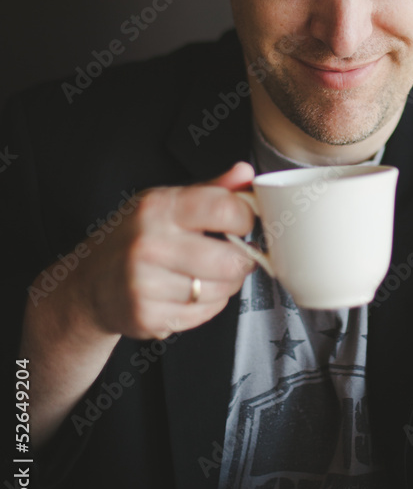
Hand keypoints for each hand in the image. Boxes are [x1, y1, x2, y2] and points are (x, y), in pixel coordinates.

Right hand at [68, 161, 257, 339]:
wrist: (90, 283)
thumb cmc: (135, 238)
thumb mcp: (166, 204)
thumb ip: (211, 190)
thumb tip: (245, 173)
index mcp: (158, 208)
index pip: (224, 209)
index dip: (246, 217)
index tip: (244, 222)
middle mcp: (149, 244)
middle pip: (230, 259)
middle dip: (242, 258)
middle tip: (235, 254)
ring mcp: (146, 283)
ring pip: (221, 289)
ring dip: (226, 284)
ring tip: (209, 273)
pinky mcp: (147, 316)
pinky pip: (204, 313)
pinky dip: (207, 305)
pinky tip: (190, 292)